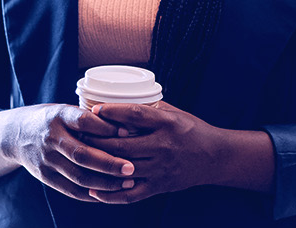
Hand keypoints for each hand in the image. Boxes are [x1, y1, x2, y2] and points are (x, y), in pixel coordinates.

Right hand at [0, 103, 135, 200]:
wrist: (17, 135)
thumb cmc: (51, 120)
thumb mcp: (65, 110)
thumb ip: (88, 118)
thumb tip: (125, 127)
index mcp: (58, 116)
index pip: (83, 121)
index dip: (106, 127)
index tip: (127, 131)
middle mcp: (50, 138)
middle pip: (82, 154)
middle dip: (109, 163)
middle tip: (131, 167)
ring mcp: (46, 160)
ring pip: (79, 176)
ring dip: (105, 183)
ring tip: (127, 181)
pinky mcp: (45, 177)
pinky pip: (71, 190)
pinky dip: (92, 194)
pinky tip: (109, 192)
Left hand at [82, 102, 223, 202]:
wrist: (216, 157)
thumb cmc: (192, 130)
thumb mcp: (174, 113)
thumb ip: (149, 109)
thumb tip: (119, 100)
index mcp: (167, 123)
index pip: (135, 115)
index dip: (112, 112)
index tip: (94, 109)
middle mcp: (163, 146)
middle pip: (123, 144)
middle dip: (98, 139)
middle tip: (79, 134)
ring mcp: (161, 168)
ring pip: (123, 168)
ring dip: (100, 164)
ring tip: (81, 159)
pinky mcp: (160, 186)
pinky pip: (131, 194)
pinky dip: (110, 195)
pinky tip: (94, 191)